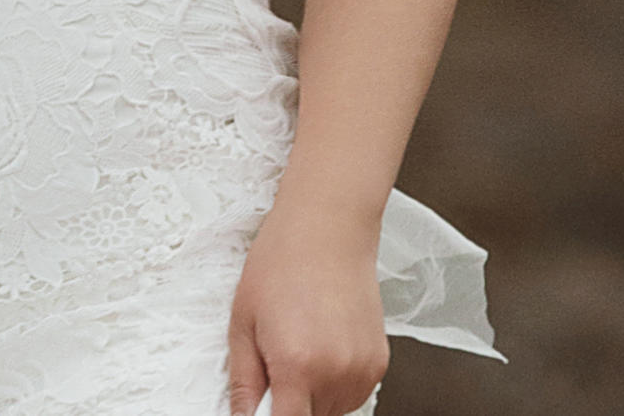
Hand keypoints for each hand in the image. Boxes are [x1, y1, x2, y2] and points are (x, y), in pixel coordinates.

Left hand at [225, 197, 386, 415]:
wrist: (328, 226)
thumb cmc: (282, 263)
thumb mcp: (244, 323)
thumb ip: (244, 383)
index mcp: (297, 366)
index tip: (262, 409)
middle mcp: (336, 372)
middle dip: (288, 407)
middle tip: (276, 367)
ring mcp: (362, 369)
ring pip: (331, 412)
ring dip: (312, 398)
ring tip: (301, 351)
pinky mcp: (379, 362)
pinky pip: (352, 395)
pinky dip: (335, 385)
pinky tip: (322, 348)